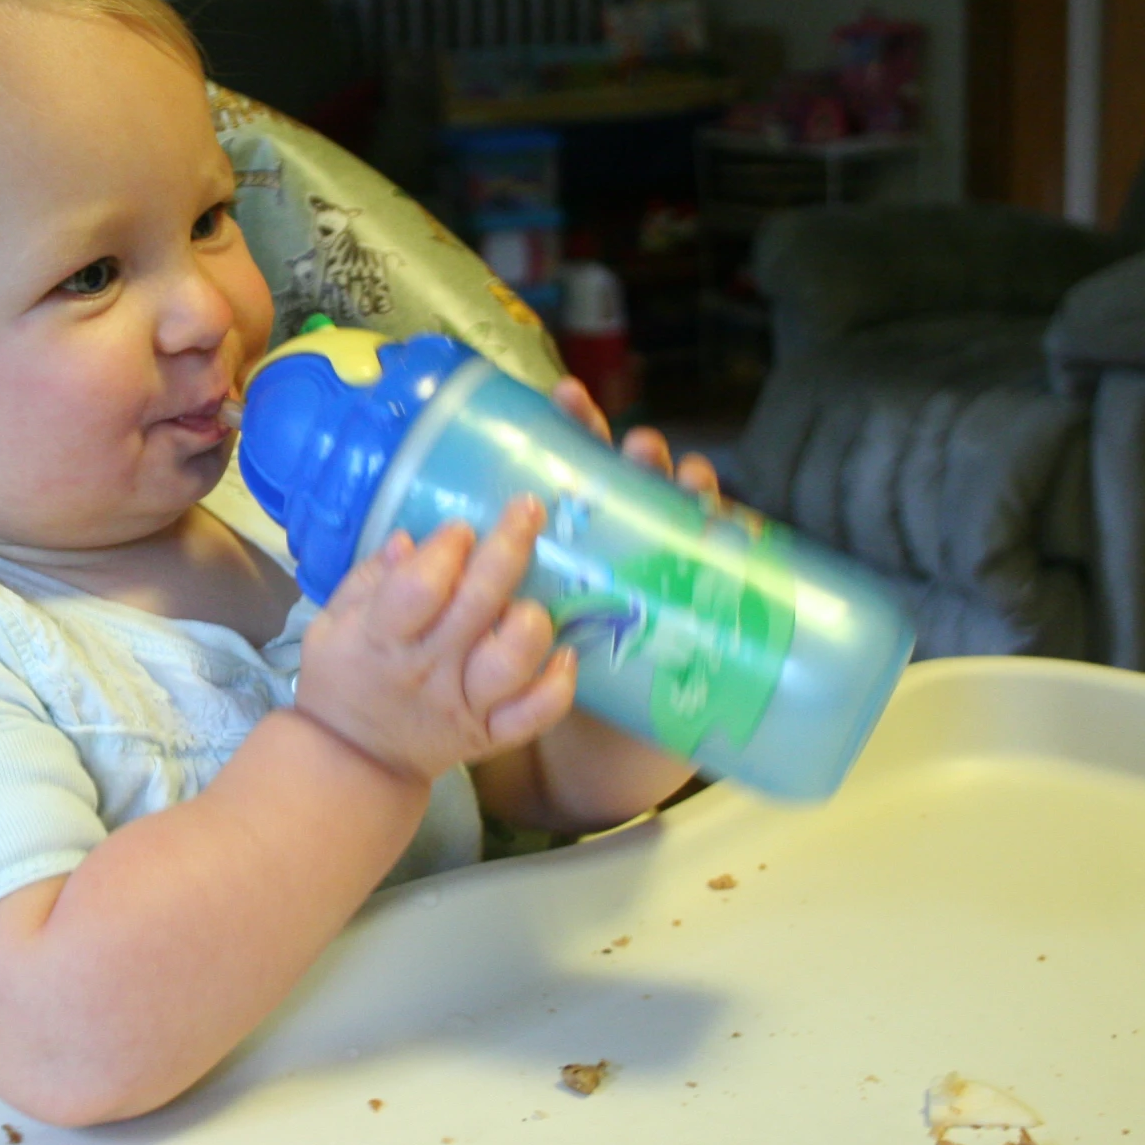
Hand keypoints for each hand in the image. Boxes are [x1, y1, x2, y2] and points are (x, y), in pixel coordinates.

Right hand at [295, 494, 579, 783]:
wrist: (354, 759)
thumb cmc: (340, 678)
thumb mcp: (329, 625)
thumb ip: (367, 579)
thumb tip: (408, 538)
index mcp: (382, 638)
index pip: (418, 588)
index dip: (445, 551)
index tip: (460, 529)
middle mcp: (429, 669)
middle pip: (477, 605)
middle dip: (508, 547)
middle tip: (528, 510)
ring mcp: (465, 704)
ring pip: (513, 661)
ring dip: (530, 622)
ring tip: (528, 604)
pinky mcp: (490, 734)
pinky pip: (535, 715)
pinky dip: (558, 686)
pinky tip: (564, 655)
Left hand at [469, 376, 720, 833]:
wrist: (580, 745)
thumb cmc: (519, 673)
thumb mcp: (474, 620)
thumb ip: (449, 578)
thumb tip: (400, 542)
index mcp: (565, 535)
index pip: (570, 467)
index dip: (572, 429)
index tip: (564, 398)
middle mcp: (617, 549)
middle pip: (632, 488)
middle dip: (640, 458)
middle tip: (639, 444)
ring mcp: (657, 584)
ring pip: (677, 529)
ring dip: (688, 499)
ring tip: (690, 482)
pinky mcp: (688, 626)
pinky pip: (717, 592)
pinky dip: (735, 563)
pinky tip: (744, 541)